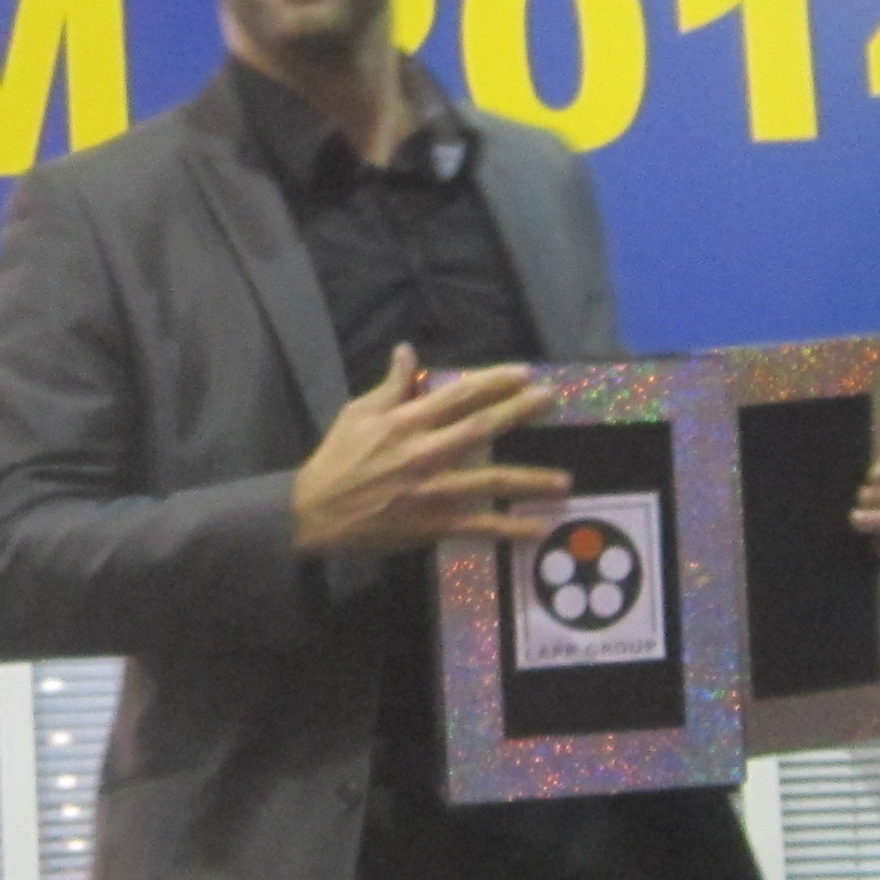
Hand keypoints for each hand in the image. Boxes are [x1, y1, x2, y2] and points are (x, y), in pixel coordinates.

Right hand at [290, 351, 567, 556]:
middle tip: (551, 400)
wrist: (315, 514)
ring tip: (565, 480)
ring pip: (490, 482)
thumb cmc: (336, 459)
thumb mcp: (357, 413)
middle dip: (519, 413)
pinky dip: (511, 529)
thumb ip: (390, 385)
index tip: (524, 373)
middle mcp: (424, 453)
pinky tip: (539, 527)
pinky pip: (479, 527)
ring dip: (530, 481)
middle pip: (481, 429)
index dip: (493, 382)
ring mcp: (432, 491)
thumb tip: (408, 350)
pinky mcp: (433, 525)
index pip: (458, 395)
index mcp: (406, 422)